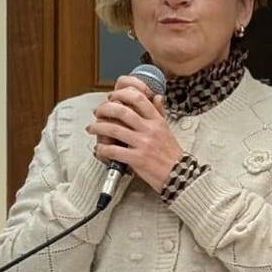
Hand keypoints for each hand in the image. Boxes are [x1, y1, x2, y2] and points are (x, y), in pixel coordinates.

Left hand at [87, 74, 182, 193]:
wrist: (180, 176)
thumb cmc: (172, 155)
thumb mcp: (168, 130)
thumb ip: (160, 113)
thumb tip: (157, 97)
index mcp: (157, 121)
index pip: (138, 98)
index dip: (121, 94)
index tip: (112, 98)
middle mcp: (150, 130)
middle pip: (122, 111)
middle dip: (105, 109)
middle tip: (98, 112)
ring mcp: (143, 144)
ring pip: (114, 129)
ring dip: (98, 127)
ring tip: (92, 128)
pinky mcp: (138, 159)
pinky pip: (114, 151)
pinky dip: (103, 149)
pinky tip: (99, 149)